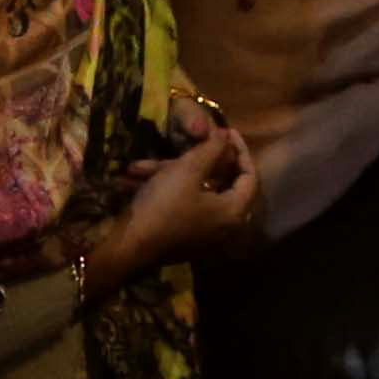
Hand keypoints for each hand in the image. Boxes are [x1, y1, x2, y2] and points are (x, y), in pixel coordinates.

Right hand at [94, 122, 262, 286]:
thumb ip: (212, 149)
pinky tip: (135, 179)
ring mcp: (203, 233)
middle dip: (197, 160)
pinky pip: (181, 204)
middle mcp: (224, 225)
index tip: (227, 130)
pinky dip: (163, 189)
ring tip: (138, 166)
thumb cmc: (164, 206)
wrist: (128, 247)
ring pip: (193, 191)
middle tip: (189, 143)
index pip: (250, 176)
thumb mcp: (188, 170)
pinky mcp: (183, 236)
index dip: (240, 150)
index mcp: (234, 211)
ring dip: (168, 174)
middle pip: (219, 183)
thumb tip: (226, 136)